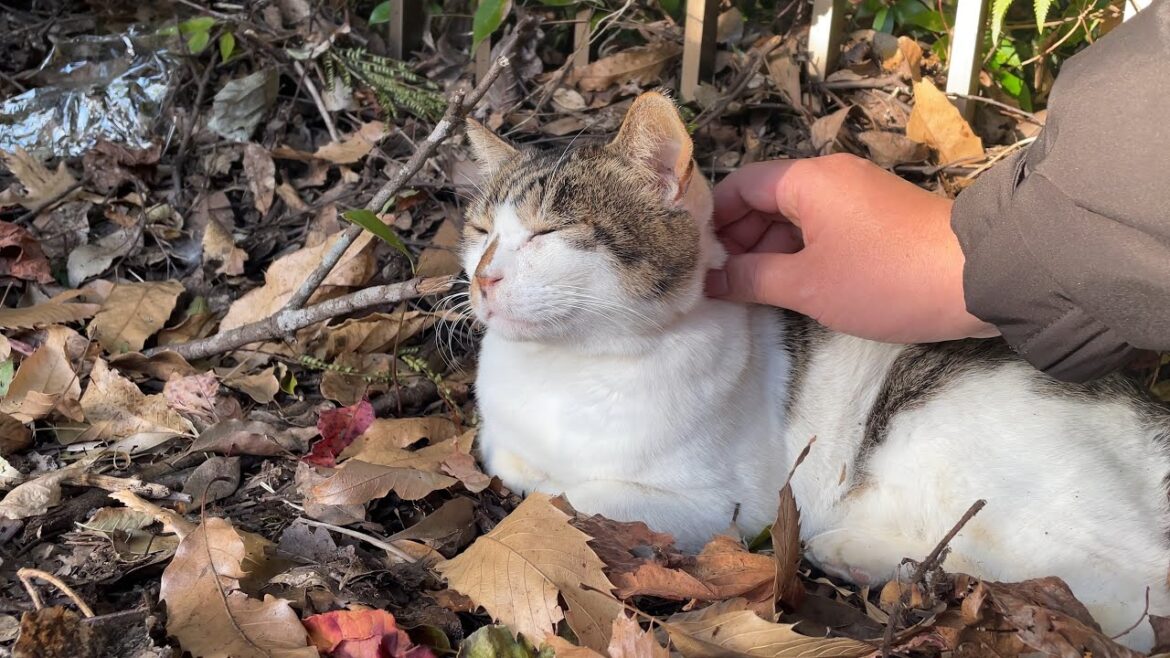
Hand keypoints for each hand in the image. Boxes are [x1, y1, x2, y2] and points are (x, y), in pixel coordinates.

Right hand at [705, 154, 997, 343]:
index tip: (695, 260)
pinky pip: (822, 229)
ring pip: (794, 219)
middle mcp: (830, 178)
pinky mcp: (877, 220)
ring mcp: (856, 197)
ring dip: (769, 252)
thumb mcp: (807, 286)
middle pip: (765, 201)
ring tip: (750, 293)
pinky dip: (800, 254)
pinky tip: (790, 288)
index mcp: (807, 180)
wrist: (980, 279)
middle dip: (739, 240)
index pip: (740, 186)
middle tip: (719, 284)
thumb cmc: (886, 278)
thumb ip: (751, 279)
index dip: (712, 222)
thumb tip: (711, 281)